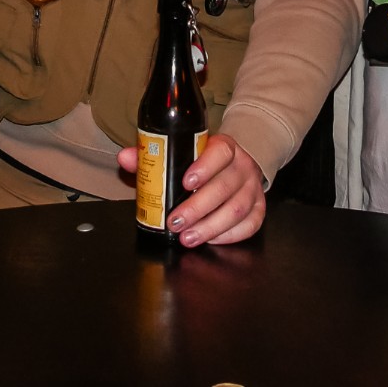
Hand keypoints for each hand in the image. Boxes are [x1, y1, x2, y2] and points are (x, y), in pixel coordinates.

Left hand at [116, 133, 266, 246]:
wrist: (236, 162)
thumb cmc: (203, 160)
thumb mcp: (181, 151)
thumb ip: (153, 154)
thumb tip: (127, 158)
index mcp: (224, 147)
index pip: (220, 153)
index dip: (205, 168)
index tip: (185, 182)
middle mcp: (242, 166)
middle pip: (225, 187)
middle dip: (198, 208)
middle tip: (175, 221)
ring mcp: (253, 188)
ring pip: (238, 209)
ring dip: (211, 227)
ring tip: (188, 237)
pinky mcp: (259, 207)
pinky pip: (251, 225)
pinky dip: (230, 236)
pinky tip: (211, 240)